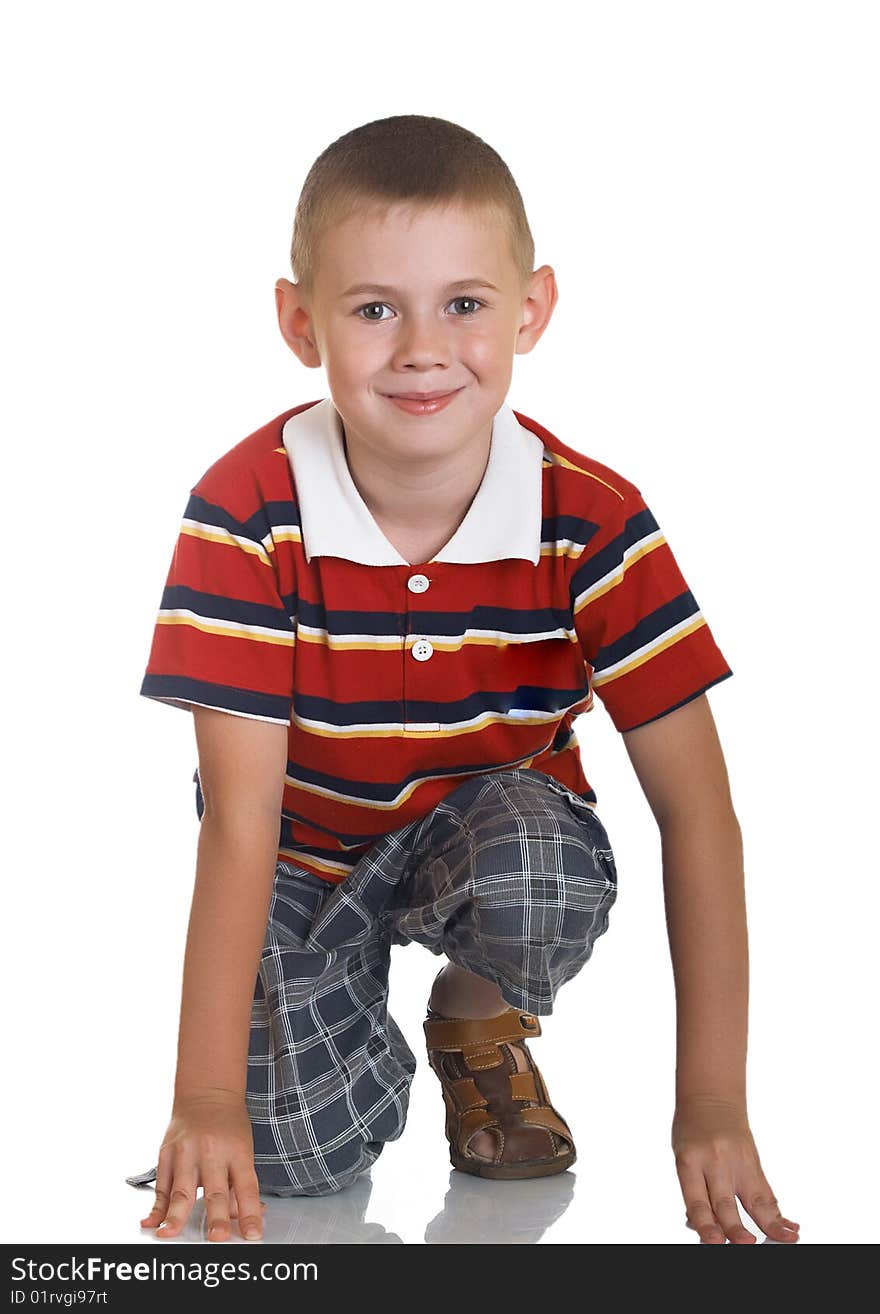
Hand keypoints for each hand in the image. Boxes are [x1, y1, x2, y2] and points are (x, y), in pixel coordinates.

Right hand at [140, 1090, 265, 1241]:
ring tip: (170, 1233)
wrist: (206, 1092)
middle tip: (216, 1237)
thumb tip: (246, 1217)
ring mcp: (187, 1152)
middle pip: (215, 1189)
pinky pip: (161, 1186)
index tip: (252, 1234)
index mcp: (238, 1151)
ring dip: (175, 1214)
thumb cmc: (228, 1124)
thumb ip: (240, 1186)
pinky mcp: (166, 1154)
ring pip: (181, 1189)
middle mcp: (212, 1151)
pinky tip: (150, 1221)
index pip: (247, 1187)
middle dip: (216, 1216)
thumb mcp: (244, 1149)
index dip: (250, 1212)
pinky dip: (155, 1207)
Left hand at [671, 1097, 799, 1243]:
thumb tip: (708, 1230)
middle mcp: (714, 1162)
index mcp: (689, 1162)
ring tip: (786, 1239)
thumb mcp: (684, 1159)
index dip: (706, 1224)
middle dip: (736, 1227)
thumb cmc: (691, 1133)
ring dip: (771, 1223)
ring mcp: (737, 1161)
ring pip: (754, 1198)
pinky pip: (766, 1191)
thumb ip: (696, 1193)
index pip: (697, 1201)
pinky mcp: (753, 1161)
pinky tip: (790, 1227)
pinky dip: (778, 1212)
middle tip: (746, 1244)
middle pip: (725, 1202)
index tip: (714, 1242)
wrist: (710, 1097)